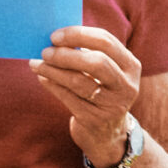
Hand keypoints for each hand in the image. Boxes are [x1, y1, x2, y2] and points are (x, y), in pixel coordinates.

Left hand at [30, 25, 140, 166]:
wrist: (106, 133)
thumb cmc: (99, 91)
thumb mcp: (104, 72)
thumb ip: (88, 53)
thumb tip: (56, 38)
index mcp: (131, 66)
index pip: (106, 41)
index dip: (78, 35)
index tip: (55, 36)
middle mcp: (126, 85)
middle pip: (97, 62)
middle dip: (66, 54)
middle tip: (46, 51)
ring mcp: (112, 105)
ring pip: (78, 82)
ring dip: (53, 70)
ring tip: (36, 64)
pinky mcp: (95, 119)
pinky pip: (68, 97)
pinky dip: (52, 85)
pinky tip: (42, 78)